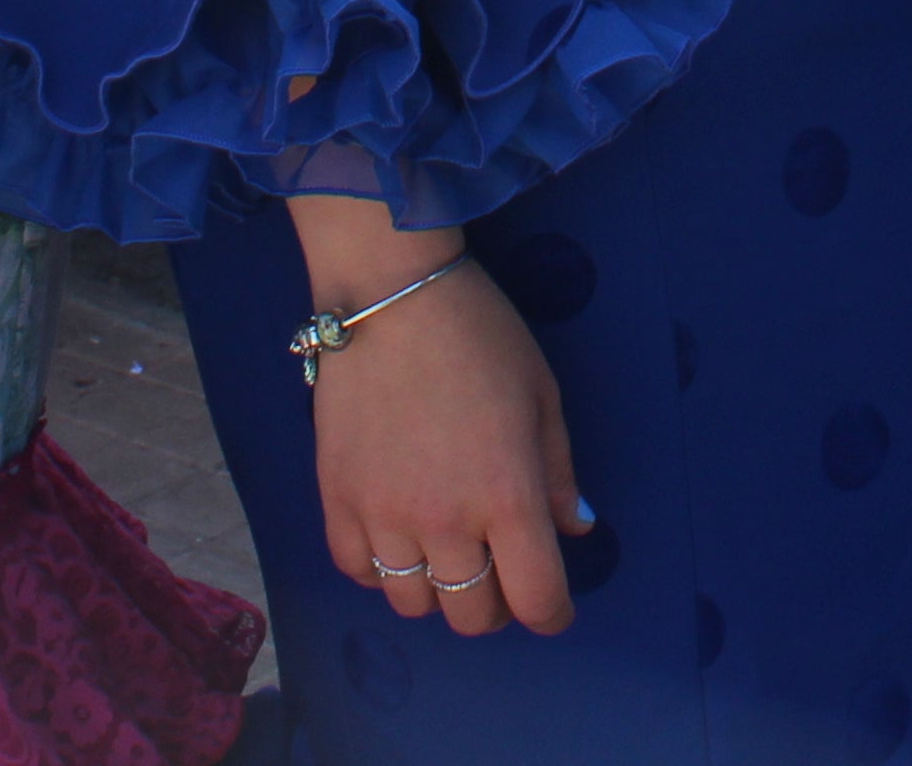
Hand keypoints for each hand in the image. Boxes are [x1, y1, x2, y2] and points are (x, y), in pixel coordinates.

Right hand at [296, 215, 579, 638]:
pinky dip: (382, 571)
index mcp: (508, 496)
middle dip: (497, 607)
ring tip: (447, 555)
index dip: (553, 614)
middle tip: (501, 575)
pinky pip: (358, 570)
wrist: (390, 294)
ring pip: (412, 604)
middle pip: (472, 617)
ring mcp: (384, 514)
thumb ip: (559, 474)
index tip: (554, 606)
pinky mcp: (337, 498)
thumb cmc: (481, 337)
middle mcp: (445, 520)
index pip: (536, 598)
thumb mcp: (543, 397)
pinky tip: (398, 539)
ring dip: (438, 591)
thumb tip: (575, 529)